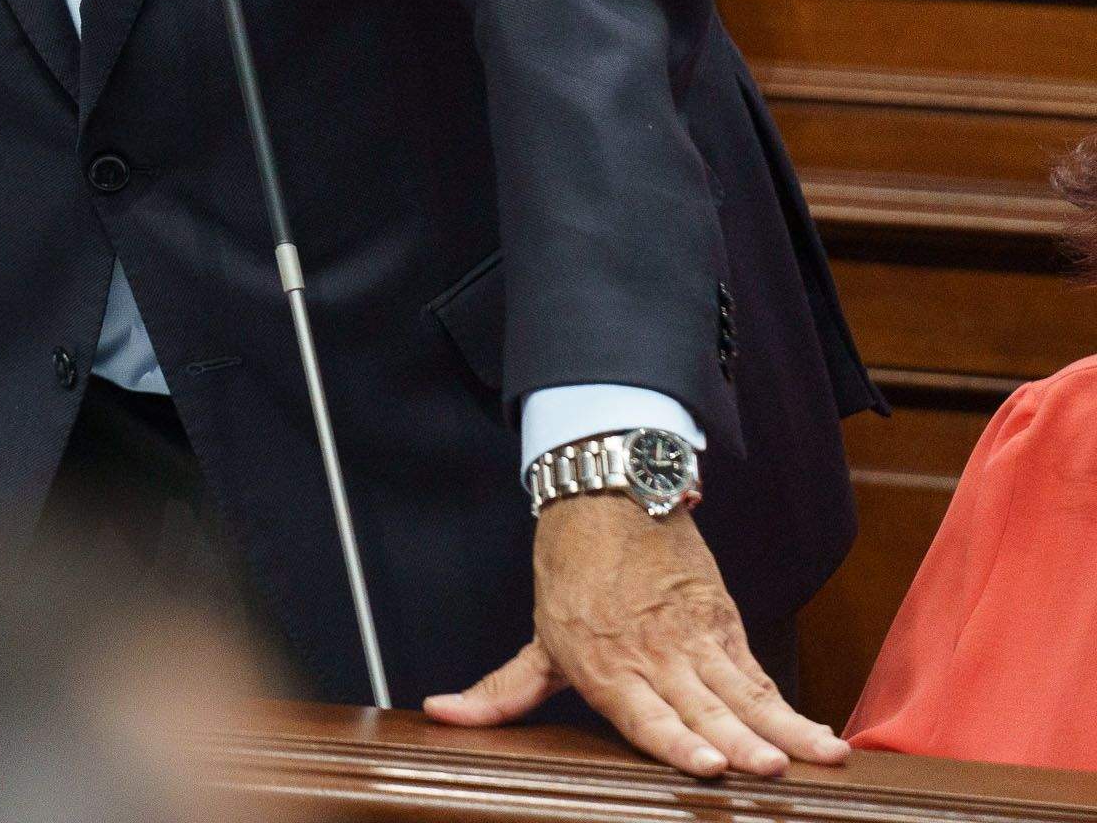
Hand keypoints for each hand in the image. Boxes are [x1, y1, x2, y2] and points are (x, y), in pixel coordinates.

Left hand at [424, 495, 848, 778]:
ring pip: (743, 694)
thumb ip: (502, 691)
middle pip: (703, 710)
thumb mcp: (538, 637)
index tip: (709, 767)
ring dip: (782, 728)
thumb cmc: (570, 574)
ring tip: (818, 757)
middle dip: (740, 742)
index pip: (646, 718)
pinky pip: (759, 675)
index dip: (678, 744)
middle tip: (770, 768)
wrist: (608, 495)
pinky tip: (823, 739)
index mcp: (604, 669)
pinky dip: (792, 708)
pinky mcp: (723, 624)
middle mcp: (652, 658)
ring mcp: (693, 640)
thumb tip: (441, 715)